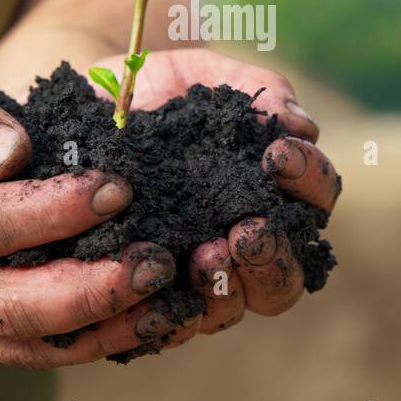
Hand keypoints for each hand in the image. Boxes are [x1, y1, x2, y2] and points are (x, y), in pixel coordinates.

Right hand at [0, 47, 199, 367]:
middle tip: (155, 260)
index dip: (51, 213)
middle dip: (88, 289)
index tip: (114, 187)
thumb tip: (11, 153)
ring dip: (100, 327)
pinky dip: (92, 337)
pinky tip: (145, 313)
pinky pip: (37, 345)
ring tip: (163, 295)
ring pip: (28, 342)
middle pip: (7, 308)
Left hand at [92, 47, 340, 334]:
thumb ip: (255, 90)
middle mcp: (243, 243)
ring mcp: (198, 276)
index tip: (277, 154)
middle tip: (248, 228)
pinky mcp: (149, 296)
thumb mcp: (204, 75)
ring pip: (234, 308)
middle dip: (275, 256)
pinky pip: (171, 324)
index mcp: (270, 193)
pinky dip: (171, 312)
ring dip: (229, 287)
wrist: (85, 104)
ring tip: (205, 254)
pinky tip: (156, 282)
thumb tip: (299, 123)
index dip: (310, 181)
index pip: (314, 202)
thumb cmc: (155, 90)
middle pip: (287, 278)